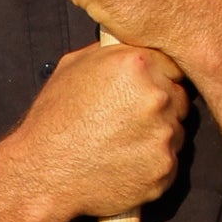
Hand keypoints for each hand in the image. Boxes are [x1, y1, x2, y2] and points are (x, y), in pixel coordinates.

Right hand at [8, 36, 188, 220]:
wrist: (42, 174)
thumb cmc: (53, 122)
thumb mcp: (73, 68)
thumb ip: (110, 54)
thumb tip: (128, 47)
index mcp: (137, 64)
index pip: (172, 67)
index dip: (158, 81)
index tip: (143, 95)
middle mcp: (156, 97)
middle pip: (179, 99)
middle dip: (161, 110)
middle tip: (129, 124)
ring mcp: (163, 136)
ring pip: (176, 133)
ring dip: (157, 139)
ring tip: (121, 146)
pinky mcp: (164, 169)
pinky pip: (169, 164)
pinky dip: (152, 167)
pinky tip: (124, 166)